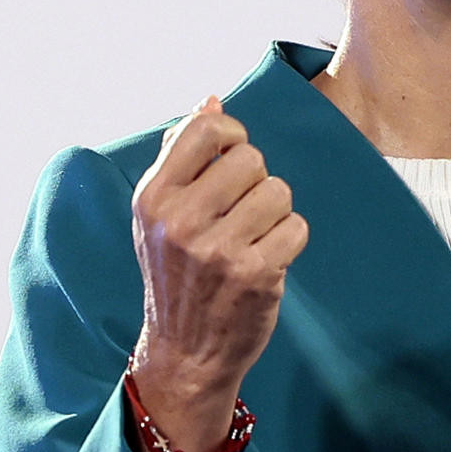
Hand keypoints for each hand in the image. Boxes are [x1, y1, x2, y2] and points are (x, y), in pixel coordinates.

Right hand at [128, 96, 307, 451]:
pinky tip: (265, 260)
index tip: (228, 163)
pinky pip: (297, 226)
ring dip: (274, 213)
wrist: (184, 353)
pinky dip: (289, 241)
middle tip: (238, 215)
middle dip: (254, 182)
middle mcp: (180, 221)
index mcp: (153, 197)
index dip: (230, 136)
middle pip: (251, 158)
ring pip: (278, 191)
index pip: (206, 127)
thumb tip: (211, 98)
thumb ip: (180, 152)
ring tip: (250, 239)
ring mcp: (218, 249)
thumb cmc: (176, 274)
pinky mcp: (255, 274)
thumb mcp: (158, 214)